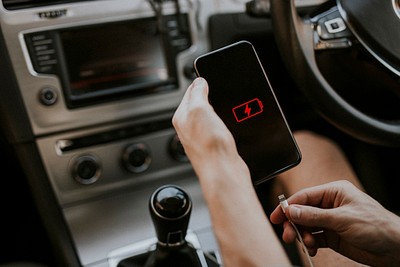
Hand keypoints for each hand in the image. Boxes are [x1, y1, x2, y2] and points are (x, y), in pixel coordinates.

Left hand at [172, 77, 242, 179]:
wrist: (222, 171)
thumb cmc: (209, 145)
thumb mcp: (201, 110)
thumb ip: (198, 93)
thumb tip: (199, 82)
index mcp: (182, 117)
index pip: (189, 93)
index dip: (199, 84)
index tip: (206, 78)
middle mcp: (188, 129)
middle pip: (196, 105)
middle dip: (206, 96)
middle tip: (214, 89)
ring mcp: (200, 138)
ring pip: (206, 117)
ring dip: (213, 110)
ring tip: (220, 104)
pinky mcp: (213, 146)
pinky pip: (215, 128)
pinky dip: (220, 122)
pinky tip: (226, 124)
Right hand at [270, 180, 399, 266]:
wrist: (395, 248)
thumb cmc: (377, 226)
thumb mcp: (342, 219)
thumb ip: (314, 216)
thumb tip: (292, 211)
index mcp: (334, 192)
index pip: (305, 196)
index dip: (289, 205)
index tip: (277, 216)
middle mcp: (331, 205)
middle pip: (303, 212)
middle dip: (294, 223)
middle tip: (288, 235)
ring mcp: (331, 221)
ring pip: (307, 226)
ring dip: (302, 235)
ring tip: (306, 243)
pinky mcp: (333, 236)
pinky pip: (314, 238)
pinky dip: (310, 244)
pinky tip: (313, 249)